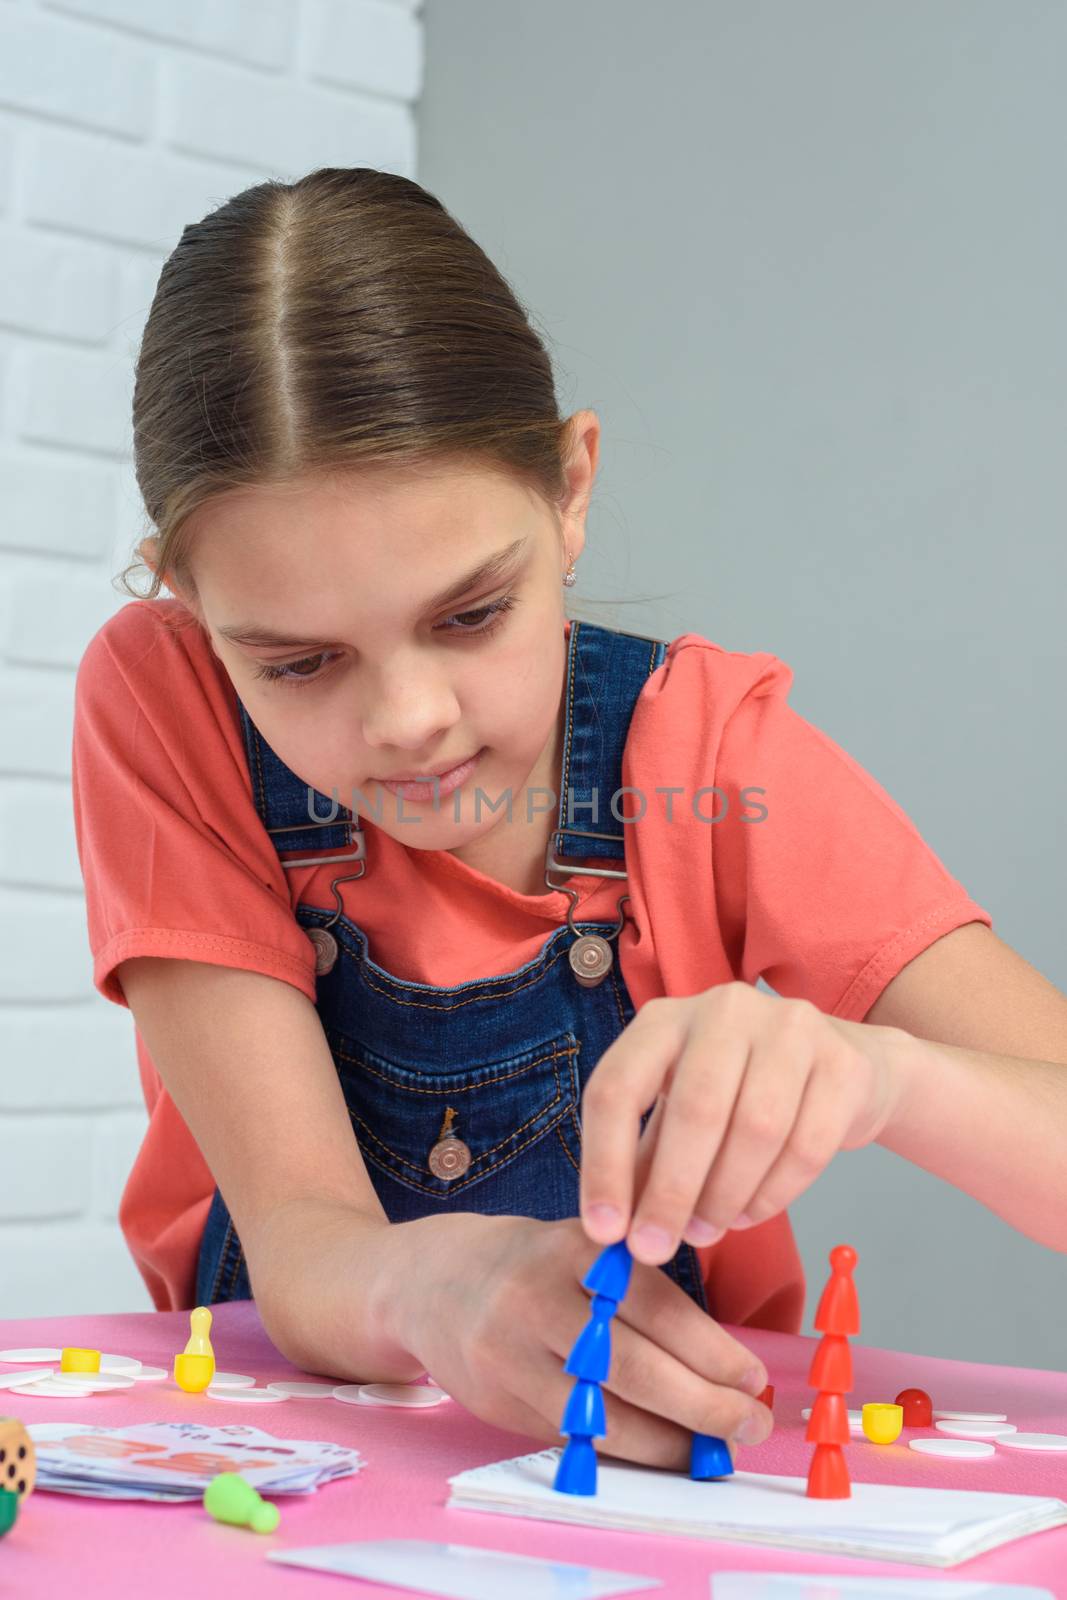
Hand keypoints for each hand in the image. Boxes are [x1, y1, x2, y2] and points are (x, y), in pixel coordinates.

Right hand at [385, 1211, 773, 1468]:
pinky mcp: (496, 1397)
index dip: (712, 1350)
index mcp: (575, 1247)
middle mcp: (538, 1296)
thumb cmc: (534, 1265)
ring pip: (601, 1413)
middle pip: (632, 1365)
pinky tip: (656, 1453)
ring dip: (668, 1442)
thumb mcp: (585, 1247)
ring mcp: (510, 1351)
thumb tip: (726, 1369)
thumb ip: (643, 1293)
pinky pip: (571, 1436)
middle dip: (703, 1405)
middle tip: (748, 1425)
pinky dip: (622, 1452)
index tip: (752, 1380)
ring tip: (710, 1451)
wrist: (432, 1280)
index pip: (656, 1304)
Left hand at [578, 983, 908, 1264]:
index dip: (604, 1164)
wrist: (836, 1068)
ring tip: (706, 1231)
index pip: (618, 1087)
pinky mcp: (842, 1064)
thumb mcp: (675, 1116)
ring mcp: (790, 1029)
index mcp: (665, 1019)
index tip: (604, 1230)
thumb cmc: (737, 1094)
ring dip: (724, 1198)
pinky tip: (749, 1213)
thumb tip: (610, 1233)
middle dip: (670, 1193)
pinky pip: (806, 1146)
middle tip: (655, 1249)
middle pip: (695, 1109)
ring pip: (755, 1130)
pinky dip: (773, 1194)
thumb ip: (641, 1166)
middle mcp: (725, 1011)